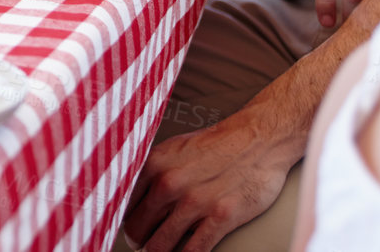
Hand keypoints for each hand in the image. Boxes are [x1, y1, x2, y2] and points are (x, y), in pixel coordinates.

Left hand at [123, 107, 296, 251]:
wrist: (258, 139)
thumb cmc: (216, 146)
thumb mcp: (172, 150)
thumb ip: (151, 172)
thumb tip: (129, 195)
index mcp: (153, 164)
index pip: (122, 203)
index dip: (123, 219)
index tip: (129, 226)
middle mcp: (169, 183)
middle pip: (137, 228)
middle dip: (138, 241)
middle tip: (143, 244)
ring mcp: (194, 201)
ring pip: (160, 245)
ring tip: (161, 251)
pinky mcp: (221, 217)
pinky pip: (193, 251)